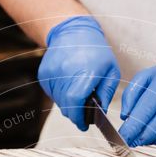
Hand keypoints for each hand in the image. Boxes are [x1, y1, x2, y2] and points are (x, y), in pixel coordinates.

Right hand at [38, 16, 120, 130]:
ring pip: (59, 102)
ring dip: (68, 105)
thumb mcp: (111, 70)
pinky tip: (68, 86)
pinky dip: (60, 96)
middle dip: (75, 114)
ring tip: (77, 94)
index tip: (84, 125)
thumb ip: (106, 93)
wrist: (72, 31)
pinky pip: (52, 94)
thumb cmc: (95, 51)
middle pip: (66, 106)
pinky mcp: (44, 74)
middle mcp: (65, 73)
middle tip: (82, 114)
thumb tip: (101, 112)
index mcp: (85, 72)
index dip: (79, 117)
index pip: (76, 102)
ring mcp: (52, 73)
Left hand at [120, 47, 155, 145]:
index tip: (122, 136)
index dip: (131, 128)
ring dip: (151, 141)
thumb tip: (124, 116)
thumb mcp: (149, 75)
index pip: (143, 112)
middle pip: (155, 128)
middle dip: (139, 138)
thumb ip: (132, 93)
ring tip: (142, 139)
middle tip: (129, 142)